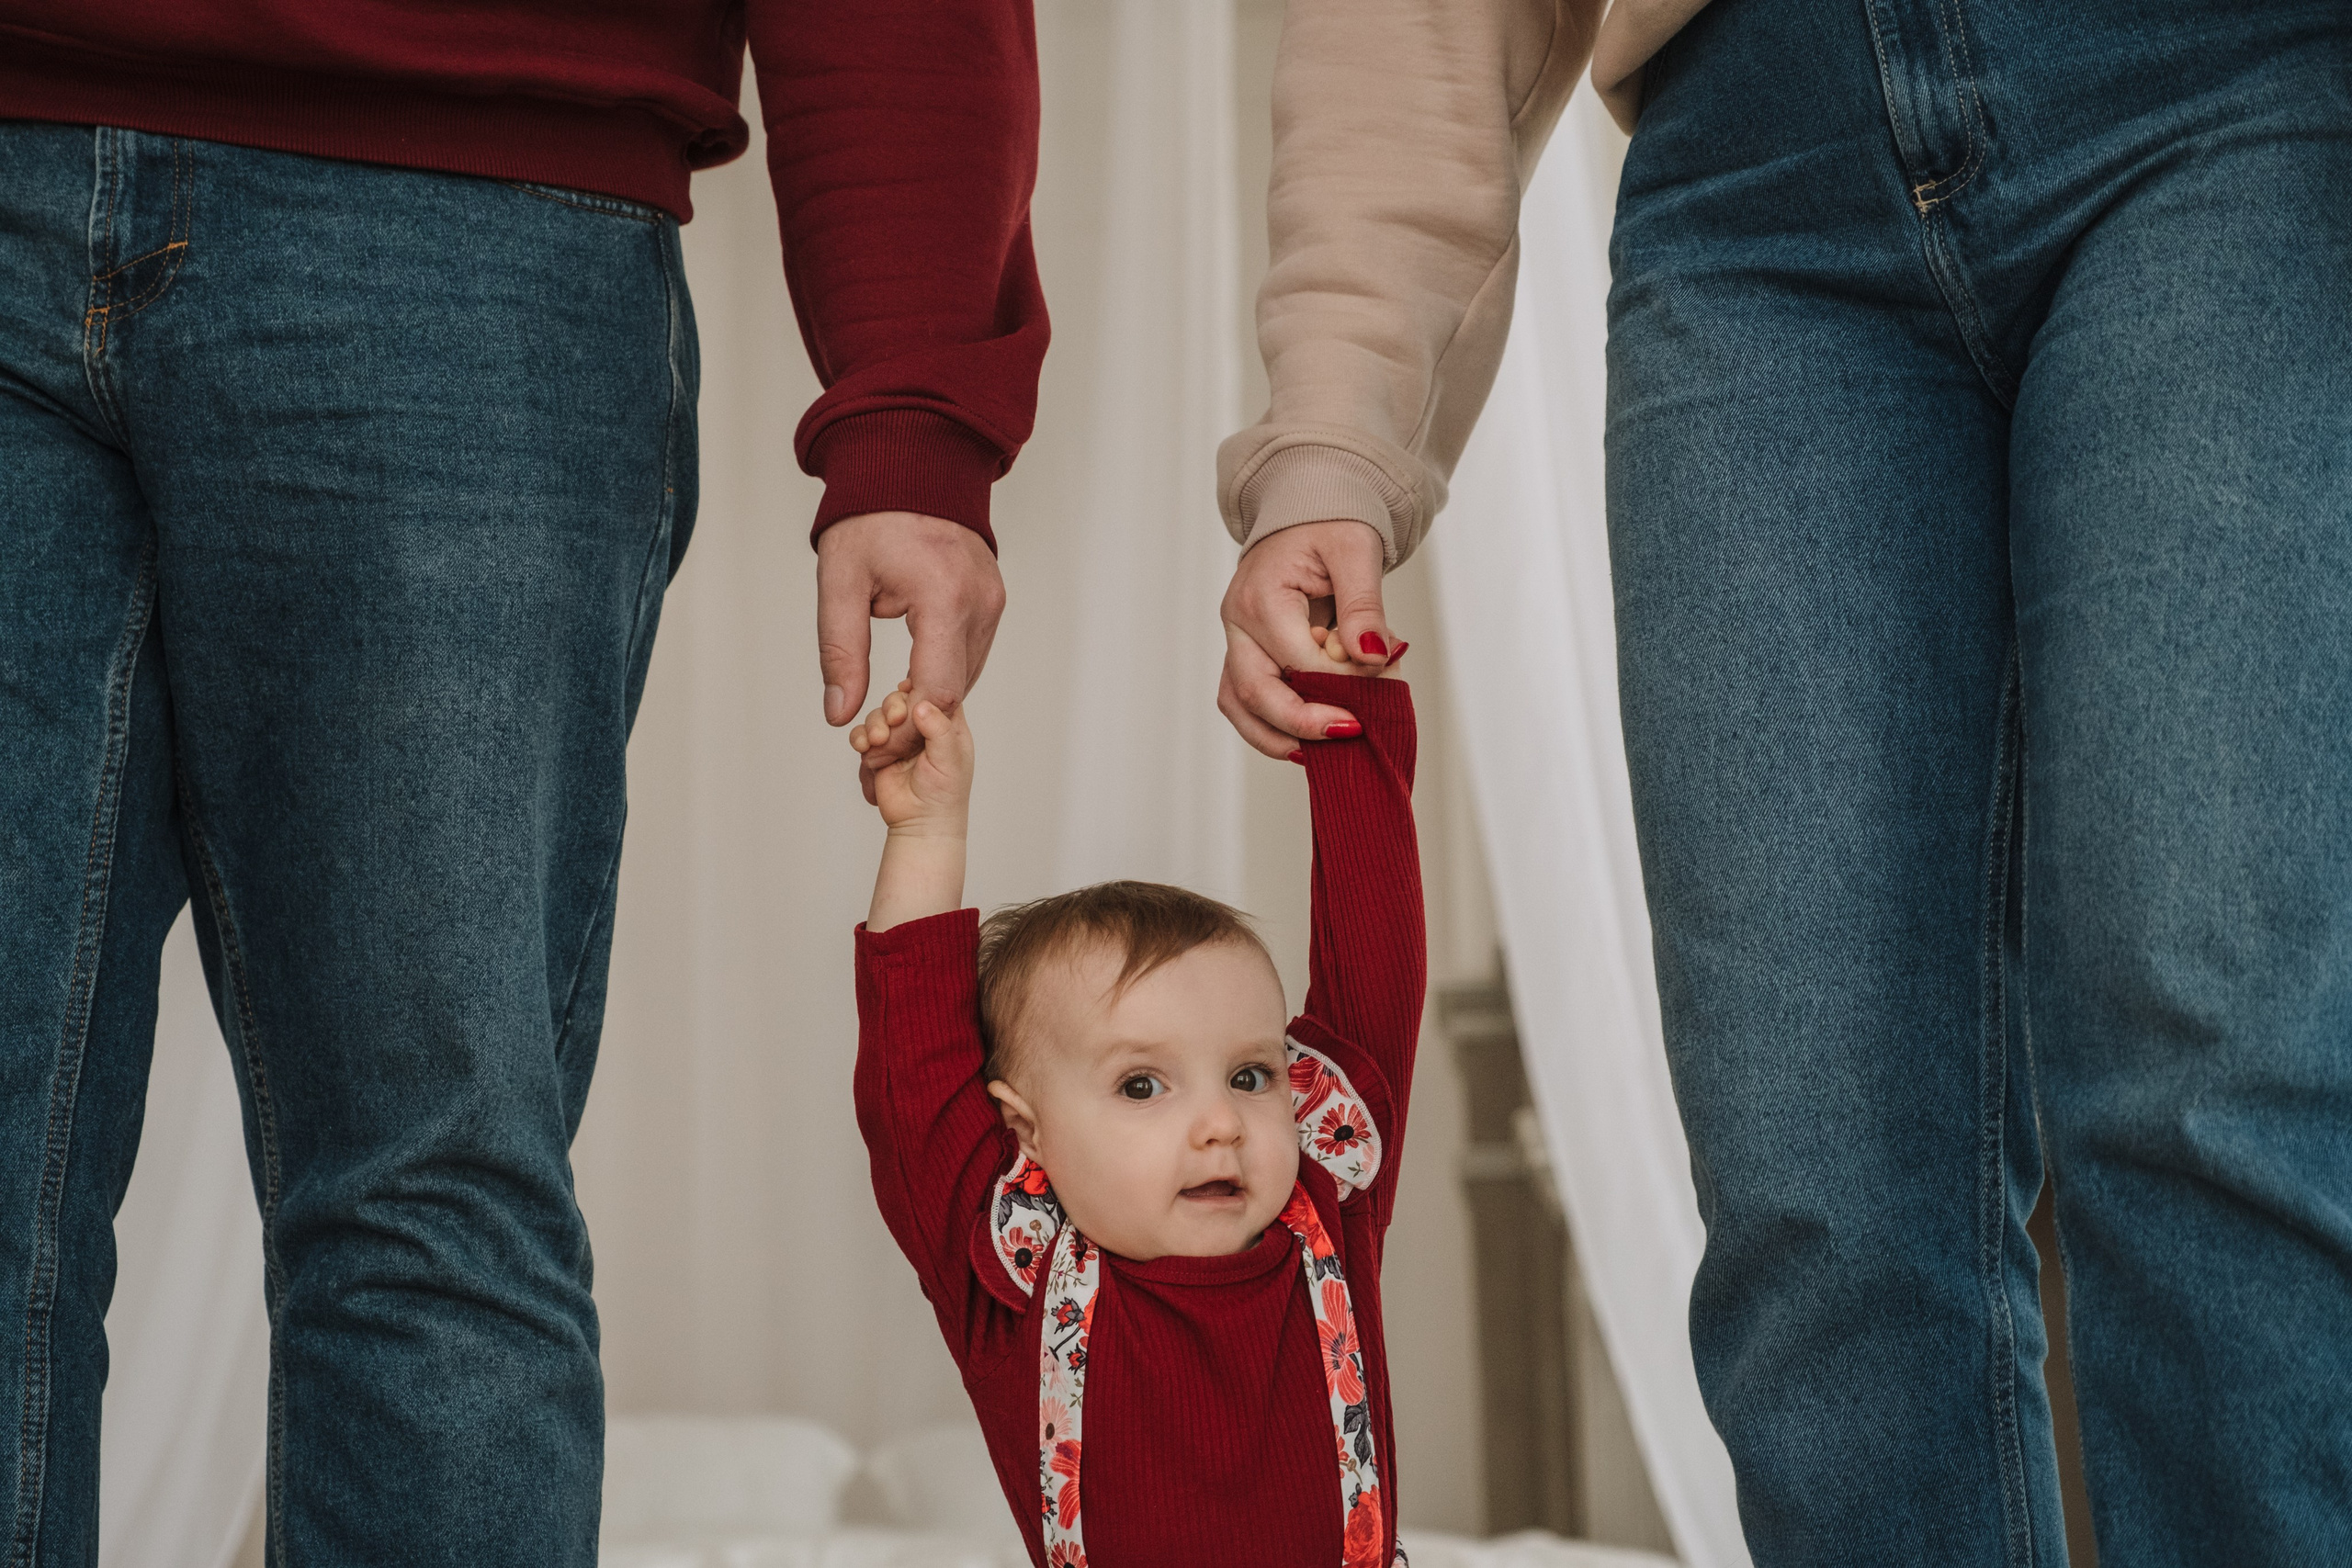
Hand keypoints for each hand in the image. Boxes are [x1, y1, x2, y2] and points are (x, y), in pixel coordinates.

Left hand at [817, 511, 1004, 784]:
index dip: (907, 726)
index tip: (873, 740)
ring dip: (931, 698)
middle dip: (917, 720)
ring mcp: (992, 600)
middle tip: (874, 735)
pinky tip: (911, 677)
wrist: (911, 465)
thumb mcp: (840, 583)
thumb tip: (840, 715)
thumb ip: (840, 652)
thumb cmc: (870, 517)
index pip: (938, 689)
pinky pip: (971, 653)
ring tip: (888, 706)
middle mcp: (980, 602)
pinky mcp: (993, 599)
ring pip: (967, 676)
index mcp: (944, 597)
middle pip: (957, 690)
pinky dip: (944, 672)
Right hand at [851, 681, 974, 834]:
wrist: (920, 825)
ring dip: (875, 723)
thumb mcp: (950, 759)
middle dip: (893, 705)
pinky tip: (865, 747)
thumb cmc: (944, 795)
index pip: (935, 693)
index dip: (922, 686)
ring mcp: (897, 739)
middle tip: (894, 718)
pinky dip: (860, 738)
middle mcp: (921, 727)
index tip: (909, 688)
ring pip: (880, 715)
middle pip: (902, 698)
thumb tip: (921, 705)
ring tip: (878, 740)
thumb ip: (939, 730)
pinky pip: (863, 736)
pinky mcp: (878, 752)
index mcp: (946, 724)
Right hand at [1217, 520, 1402, 758]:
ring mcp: (1237, 641)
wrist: (1307, 511)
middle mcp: (1238, 623)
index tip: (1381, 686)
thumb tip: (1373, 658)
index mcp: (1261, 597)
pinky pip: (1247, 700)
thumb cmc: (1329, 525)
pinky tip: (1307, 739)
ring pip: (1241, 705)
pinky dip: (1273, 725)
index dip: (1338, 684)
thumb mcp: (1356, 552)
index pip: (1296, 660)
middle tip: (1352, 733)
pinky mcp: (1245, 653)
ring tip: (1321, 752)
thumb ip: (1364, 607)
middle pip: (1254, 691)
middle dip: (1302, 723)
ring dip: (1278, 736)